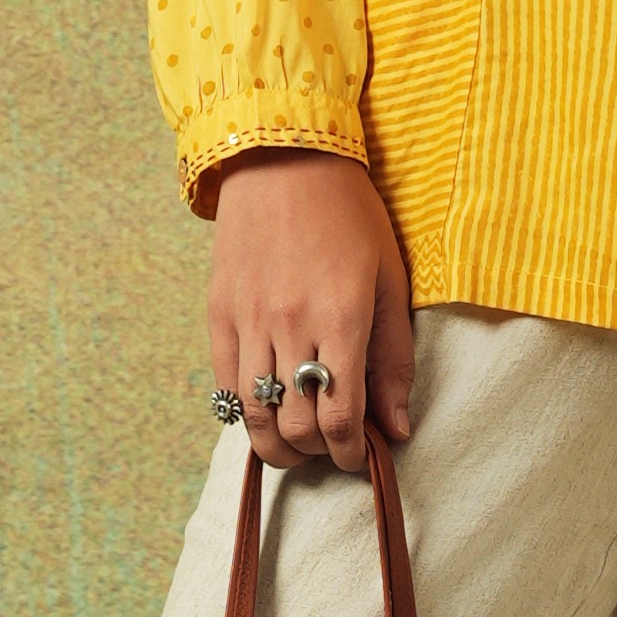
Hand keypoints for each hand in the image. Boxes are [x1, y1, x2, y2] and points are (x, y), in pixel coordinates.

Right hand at [203, 151, 417, 477]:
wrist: (284, 157)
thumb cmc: (351, 216)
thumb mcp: (390, 281)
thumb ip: (394, 360)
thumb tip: (398, 429)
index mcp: (343, 318)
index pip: (341, 417)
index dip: (353, 453)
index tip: (363, 458)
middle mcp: (291, 325)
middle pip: (296, 426)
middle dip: (320, 452)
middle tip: (335, 446)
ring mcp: (248, 321)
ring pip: (255, 417)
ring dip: (279, 446)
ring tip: (299, 443)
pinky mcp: (219, 314)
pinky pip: (225, 386)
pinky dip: (246, 414)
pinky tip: (268, 411)